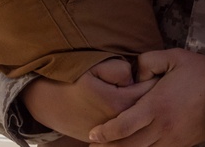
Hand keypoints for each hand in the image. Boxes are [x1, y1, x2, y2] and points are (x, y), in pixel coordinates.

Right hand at [22, 58, 155, 141]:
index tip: (157, 69)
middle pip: (149, 108)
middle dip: (155, 94)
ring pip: (139, 121)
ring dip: (145, 109)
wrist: (46, 101)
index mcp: (119, 103)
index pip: (152, 91)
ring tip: (145, 94)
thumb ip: (120, 69)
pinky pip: (127, 130)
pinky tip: (134, 108)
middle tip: (156, 79)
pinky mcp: (104, 139)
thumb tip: (135, 77)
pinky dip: (133, 120)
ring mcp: (111, 134)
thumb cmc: (71, 80)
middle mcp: (117, 123)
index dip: (157, 77)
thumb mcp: (95, 66)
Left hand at [88, 49, 204, 146]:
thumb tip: (132, 73)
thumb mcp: (173, 56)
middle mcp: (163, 127)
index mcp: (157, 106)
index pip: (124, 126)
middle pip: (128, 146)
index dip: (105, 132)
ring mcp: (173, 139)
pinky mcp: (181, 145)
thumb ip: (147, 61)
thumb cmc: (200, 72)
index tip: (93, 132)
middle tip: (93, 144)